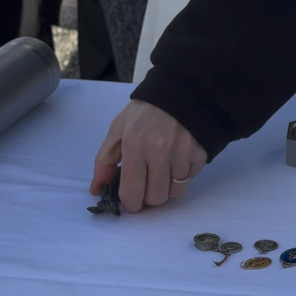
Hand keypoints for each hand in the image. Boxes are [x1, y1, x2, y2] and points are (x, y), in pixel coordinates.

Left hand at [90, 100, 206, 211]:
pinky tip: (177, 159)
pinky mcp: (199, 153)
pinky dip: (182, 175)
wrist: (179, 92)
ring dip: (167, 187)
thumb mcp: (118, 129)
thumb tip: (96, 189)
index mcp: (134, 146)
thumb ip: (105, 161)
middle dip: (150, 196)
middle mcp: (159, 151)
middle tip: (147, 183)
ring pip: (175, 193)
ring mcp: (182, 153)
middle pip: (156, 199)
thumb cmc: (144, 112)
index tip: (132, 200)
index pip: (132, 193)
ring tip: (163, 169)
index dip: (131, 203)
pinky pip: (189, 179)